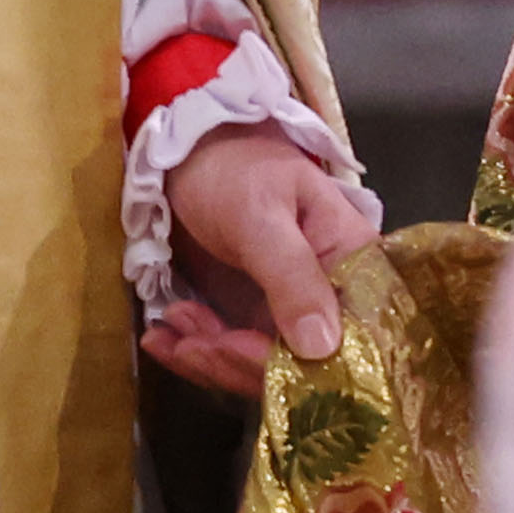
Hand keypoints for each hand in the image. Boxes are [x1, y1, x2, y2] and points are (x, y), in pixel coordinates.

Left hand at [143, 121, 378, 394]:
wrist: (194, 151)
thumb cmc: (238, 170)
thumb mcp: (263, 217)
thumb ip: (292, 279)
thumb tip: (324, 350)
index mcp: (351, 261)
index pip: (343, 332)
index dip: (295, 358)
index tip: (235, 349)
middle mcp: (329, 292)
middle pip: (298, 357)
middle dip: (237, 361)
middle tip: (190, 346)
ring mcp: (289, 306)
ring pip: (258, 361)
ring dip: (209, 357)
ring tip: (170, 334)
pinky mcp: (253, 311)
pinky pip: (230, 348)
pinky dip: (193, 350)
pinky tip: (162, 339)